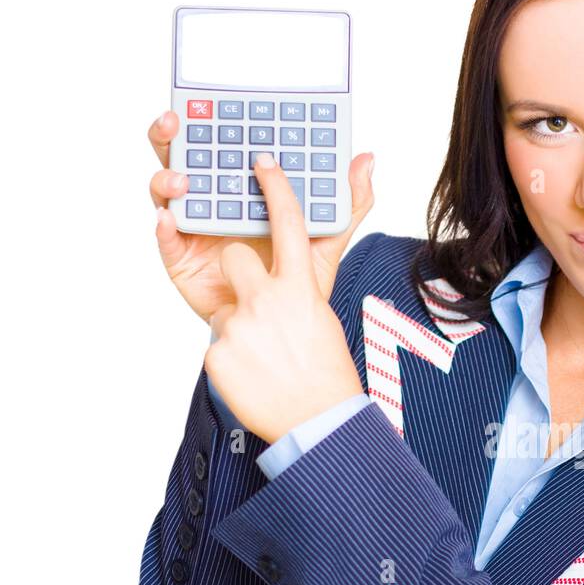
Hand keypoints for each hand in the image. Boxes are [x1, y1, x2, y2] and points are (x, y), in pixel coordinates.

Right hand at [147, 109, 374, 322]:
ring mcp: (194, 226)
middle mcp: (213, 199)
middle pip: (182, 157)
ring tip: (181, 180)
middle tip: (176, 121)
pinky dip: (163, 227)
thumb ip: (346, 202)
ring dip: (167, 179)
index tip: (219, 104)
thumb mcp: (328, 238)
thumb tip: (365, 160)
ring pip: (166, 192)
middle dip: (172, 134)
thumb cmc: (298, 279)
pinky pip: (165, 240)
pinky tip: (168, 219)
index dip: (213, 119)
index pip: (222, 143)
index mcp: (242, 187)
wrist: (284, 326)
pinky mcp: (181, 258)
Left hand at [203, 153, 368, 444]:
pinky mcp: (216, 354)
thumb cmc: (326, 364)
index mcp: (300, 288)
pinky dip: (232, 358)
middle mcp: (268, 301)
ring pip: (224, 304)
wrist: (316, 423)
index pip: (289, 223)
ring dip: (239, 323)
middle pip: (233, 256)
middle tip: (259, 305)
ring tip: (264, 352)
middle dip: (238, 274)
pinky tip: (254, 376)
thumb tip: (368, 161)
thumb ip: (337, 236)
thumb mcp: (328, 305)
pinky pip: (215, 340)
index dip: (275, 188)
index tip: (263, 161)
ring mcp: (240, 327)